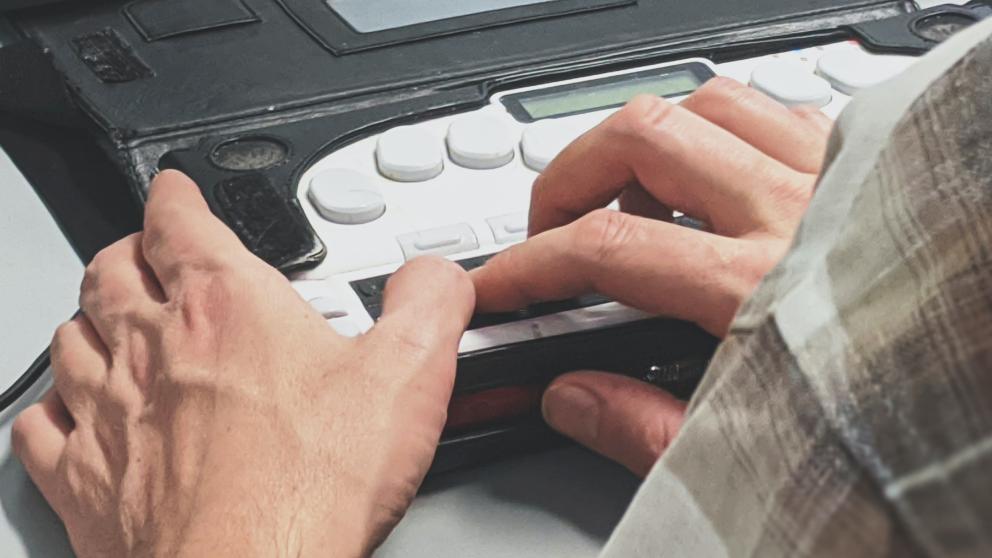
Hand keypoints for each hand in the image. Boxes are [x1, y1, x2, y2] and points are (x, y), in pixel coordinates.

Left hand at [11, 170, 474, 557]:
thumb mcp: (407, 376)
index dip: (176, 196)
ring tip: (112, 320)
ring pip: (72, 340)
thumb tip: (437, 277)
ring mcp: (110, 414)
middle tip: (146, 253)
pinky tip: (73, 414)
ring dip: (89, 320)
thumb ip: (430, 306)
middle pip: (112, 273)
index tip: (177, 191)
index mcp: (225, 306)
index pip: (178, 221)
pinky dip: (54, 410)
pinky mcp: (87, 481)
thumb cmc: (310, 486)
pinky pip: (44, 427)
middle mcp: (154, 349)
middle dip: (128, 252)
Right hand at [471, 78, 830, 474]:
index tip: (502, 283)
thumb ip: (646, 431)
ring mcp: (834, 182)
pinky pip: (773, 111)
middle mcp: (796, 216)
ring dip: (643, 143)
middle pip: (643, 139)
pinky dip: (719, 131)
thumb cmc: (906, 433)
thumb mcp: (756, 458)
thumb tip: (573, 395)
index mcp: (758, 293)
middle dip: (569, 176)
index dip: (531, 264)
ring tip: (624, 192)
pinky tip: (711, 176)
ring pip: (707, 105)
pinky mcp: (865, 172)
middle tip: (552, 226)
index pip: (606, 249)